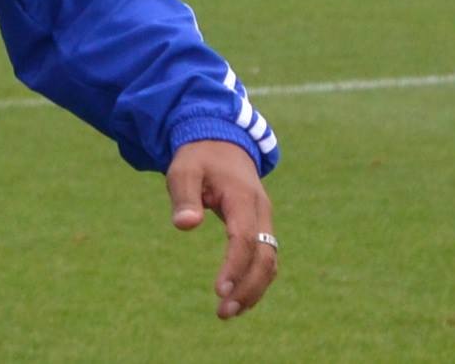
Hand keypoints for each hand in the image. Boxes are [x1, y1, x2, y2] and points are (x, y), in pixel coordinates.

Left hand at [166, 139, 277, 319]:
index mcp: (242, 197)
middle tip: (223, 312)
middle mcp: (261, 211)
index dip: (235, 266)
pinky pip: (265, 257)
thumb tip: (185, 226)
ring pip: (270, 261)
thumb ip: (184, 197)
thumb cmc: (198, 157)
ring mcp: (264, 219)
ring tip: (228, 312)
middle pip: (265, 256)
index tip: (219, 291)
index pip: (244, 238)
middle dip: (247, 287)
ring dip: (254, 289)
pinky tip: (239, 298)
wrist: (220, 141)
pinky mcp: (261, 226)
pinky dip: (256, 279)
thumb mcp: (184, 170)